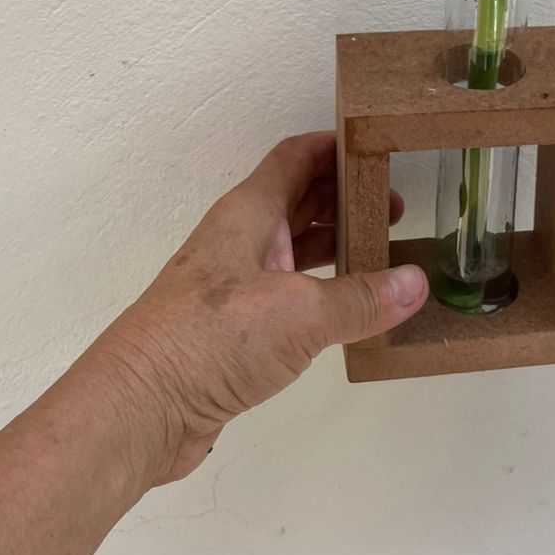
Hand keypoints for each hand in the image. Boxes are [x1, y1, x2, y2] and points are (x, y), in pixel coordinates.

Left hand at [90, 132, 426, 483]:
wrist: (139, 408)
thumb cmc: (210, 338)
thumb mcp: (300, 313)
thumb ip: (360, 299)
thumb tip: (415, 283)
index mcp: (250, 213)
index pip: (297, 156)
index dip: (336, 146)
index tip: (380, 148)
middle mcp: (240, 240)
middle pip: (298, 200)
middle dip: (345, 199)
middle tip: (395, 211)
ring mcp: (234, 287)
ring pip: (292, 249)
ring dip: (334, 247)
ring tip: (383, 257)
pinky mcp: (232, 332)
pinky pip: (286, 297)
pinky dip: (320, 295)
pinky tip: (350, 314)